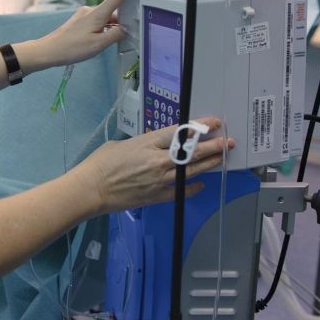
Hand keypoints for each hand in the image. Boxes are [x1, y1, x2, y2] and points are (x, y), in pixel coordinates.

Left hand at [27, 0, 152, 68]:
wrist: (48, 51)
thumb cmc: (71, 48)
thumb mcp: (98, 45)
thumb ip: (115, 35)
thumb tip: (124, 29)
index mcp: (98, 13)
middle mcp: (92, 10)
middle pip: (116, 10)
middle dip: (124, 20)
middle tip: (125, 35)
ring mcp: (85, 15)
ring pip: (107, 19)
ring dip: (112, 29)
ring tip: (105, 45)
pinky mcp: (81, 21)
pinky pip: (99, 22)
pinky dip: (105, 30)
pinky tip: (100, 42)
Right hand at [71, 116, 233, 214]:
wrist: (91, 190)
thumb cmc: (100, 163)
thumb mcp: (121, 144)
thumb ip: (142, 143)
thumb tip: (154, 144)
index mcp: (147, 143)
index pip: (180, 133)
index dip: (200, 126)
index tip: (215, 122)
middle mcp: (158, 161)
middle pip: (192, 153)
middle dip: (213, 147)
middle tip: (228, 142)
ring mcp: (159, 180)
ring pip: (192, 171)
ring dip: (209, 165)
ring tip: (222, 158)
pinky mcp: (157, 196)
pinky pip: (181, 192)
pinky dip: (193, 188)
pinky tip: (201, 184)